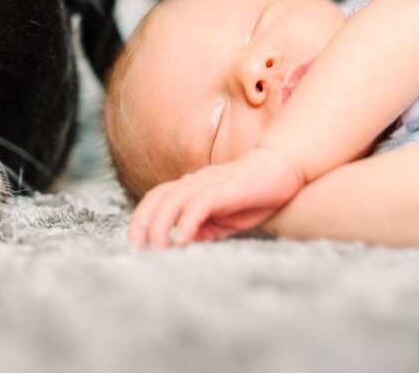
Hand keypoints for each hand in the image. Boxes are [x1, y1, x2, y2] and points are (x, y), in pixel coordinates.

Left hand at [127, 148, 303, 249]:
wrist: (283, 168)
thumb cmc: (255, 194)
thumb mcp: (226, 218)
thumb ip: (205, 227)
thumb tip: (185, 240)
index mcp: (193, 186)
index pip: (158, 197)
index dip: (142, 217)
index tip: (135, 242)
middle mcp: (196, 182)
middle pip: (158, 197)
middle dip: (143, 223)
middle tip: (139, 249)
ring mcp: (209, 183)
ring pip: (173, 201)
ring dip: (161, 226)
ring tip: (158, 250)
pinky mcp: (225, 188)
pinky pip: (198, 205)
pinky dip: (186, 223)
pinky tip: (182, 241)